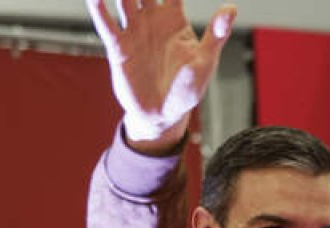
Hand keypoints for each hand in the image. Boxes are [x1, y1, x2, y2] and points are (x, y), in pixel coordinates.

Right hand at [86, 0, 236, 150]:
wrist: (163, 114)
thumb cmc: (188, 89)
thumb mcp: (205, 61)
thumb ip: (216, 34)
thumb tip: (231, 8)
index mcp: (174, 19)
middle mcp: (151, 19)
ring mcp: (133, 31)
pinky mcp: (118, 47)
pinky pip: (106, 23)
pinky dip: (99, 8)